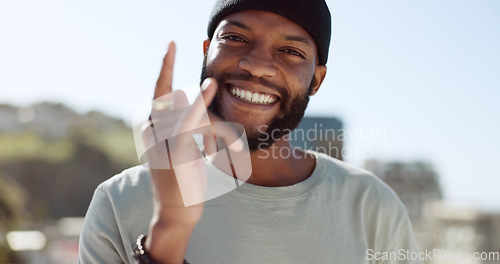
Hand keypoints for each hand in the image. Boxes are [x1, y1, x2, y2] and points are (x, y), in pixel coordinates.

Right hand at [143, 42, 244, 263]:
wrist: (176, 213)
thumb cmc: (181, 179)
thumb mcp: (180, 147)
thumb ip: (183, 123)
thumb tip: (189, 100)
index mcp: (151, 127)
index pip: (159, 90)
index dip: (166, 66)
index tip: (171, 44)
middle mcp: (152, 130)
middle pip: (184, 103)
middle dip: (209, 123)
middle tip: (218, 149)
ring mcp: (163, 141)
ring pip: (196, 115)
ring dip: (217, 135)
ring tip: (226, 154)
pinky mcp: (177, 152)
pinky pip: (190, 122)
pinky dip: (199, 103)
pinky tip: (209, 85)